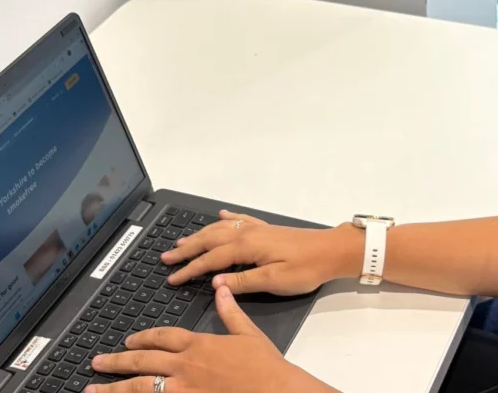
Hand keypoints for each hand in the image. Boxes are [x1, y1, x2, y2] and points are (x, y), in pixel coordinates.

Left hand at [84, 287, 331, 392]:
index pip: (163, 337)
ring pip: (140, 388)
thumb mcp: (249, 334)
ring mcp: (184, 390)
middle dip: (117, 362)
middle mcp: (186, 367)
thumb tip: (221, 289)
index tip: (129, 341)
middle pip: (143, 362)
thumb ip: (230, 312)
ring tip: (91, 390)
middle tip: (96, 362)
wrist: (276, 391)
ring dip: (114, 389)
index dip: (143, 338)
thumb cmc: (266, 366)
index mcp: (199, 345)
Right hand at [161, 210, 361, 295]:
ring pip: (220, 229)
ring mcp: (257, 228)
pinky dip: (227, 218)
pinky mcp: (267, 229)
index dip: (189, 269)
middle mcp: (247, 233)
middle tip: (166, 257)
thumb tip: (215, 283)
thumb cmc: (306, 268)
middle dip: (186, 249)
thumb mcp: (274, 280)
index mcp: (246, 246)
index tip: (172, 278)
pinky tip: (221, 215)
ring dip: (200, 235)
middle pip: (209, 240)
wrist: (331, 250)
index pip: (210, 259)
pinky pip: (240, 219)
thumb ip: (243, 281)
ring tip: (182, 241)